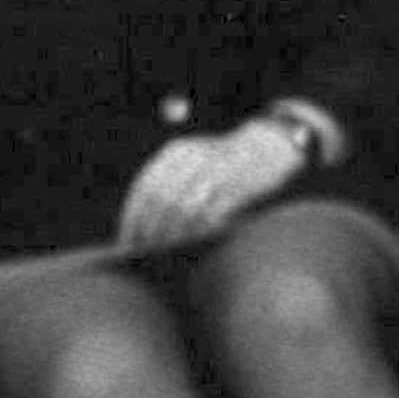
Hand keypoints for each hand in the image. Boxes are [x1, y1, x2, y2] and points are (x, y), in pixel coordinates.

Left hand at [114, 125, 302, 258]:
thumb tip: (144, 229)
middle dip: (150, 231)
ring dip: (173, 235)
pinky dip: (200, 232)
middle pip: (161, 202)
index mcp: (176, 152)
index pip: (144, 188)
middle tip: (143, 253)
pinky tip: (194, 245)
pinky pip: (213, 214)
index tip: (125, 240)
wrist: (272, 144)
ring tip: (165, 253)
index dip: (132, 217)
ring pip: (184, 210)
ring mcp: (216, 171)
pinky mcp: (238, 186)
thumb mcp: (194, 161)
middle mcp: (192, 159)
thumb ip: (171, 186)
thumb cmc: (227, 162)